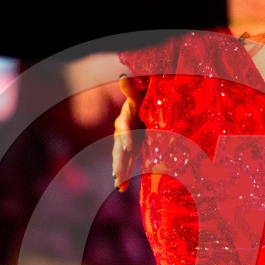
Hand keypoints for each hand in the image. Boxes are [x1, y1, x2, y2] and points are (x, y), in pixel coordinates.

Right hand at [112, 76, 145, 190]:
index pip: (124, 128)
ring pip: (121, 158)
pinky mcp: (132, 148)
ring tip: (118, 186)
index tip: (130, 148)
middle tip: (117, 177)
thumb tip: (122, 77)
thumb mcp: (139, 93)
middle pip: (119, 148)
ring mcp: (126, 141)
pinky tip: (121, 186)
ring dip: (120, 172)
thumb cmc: (145, 97)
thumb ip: (131, 88)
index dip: (126, 137)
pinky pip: (127, 162)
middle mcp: (122, 131)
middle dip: (119, 162)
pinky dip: (124, 173)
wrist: (147, 103)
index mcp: (125, 118)